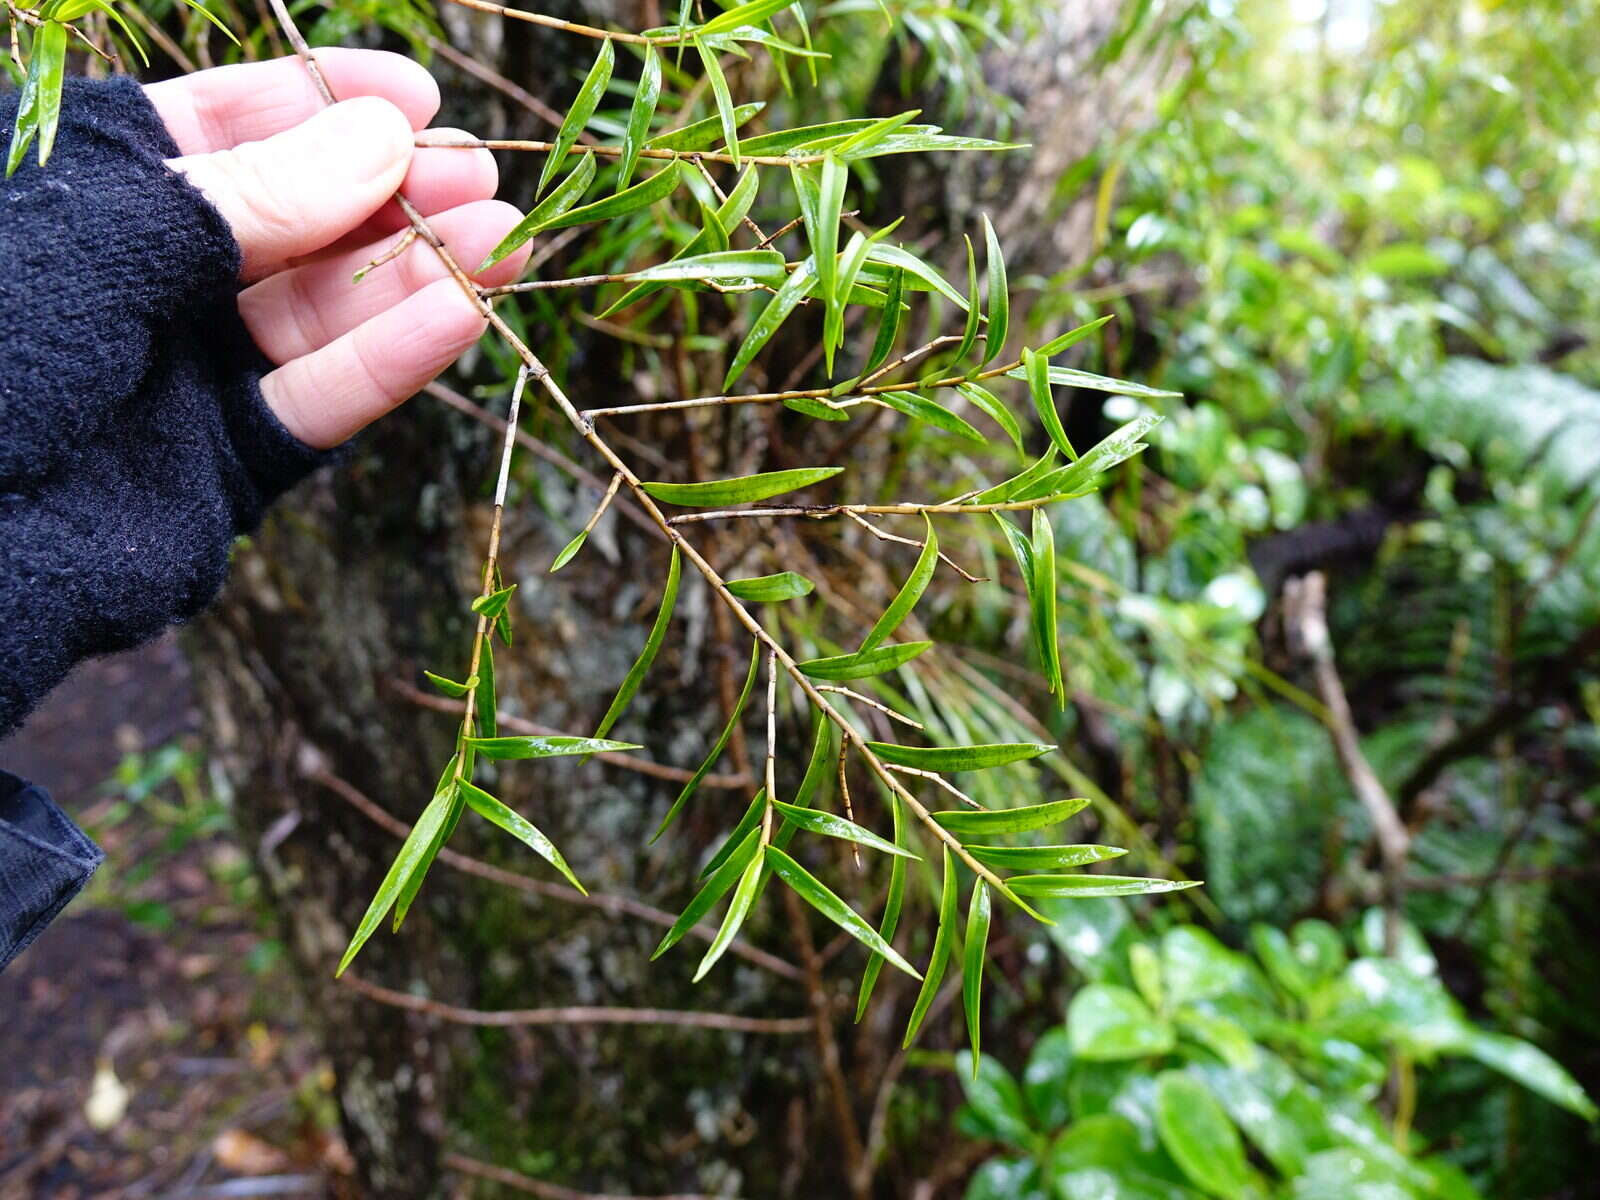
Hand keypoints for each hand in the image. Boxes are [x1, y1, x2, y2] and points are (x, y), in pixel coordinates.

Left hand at [147, 50, 531, 448]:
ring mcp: (189, 373)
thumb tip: (381, 135)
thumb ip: (252, 194)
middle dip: (393, 194)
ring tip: (504, 242)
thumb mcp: (108, 236)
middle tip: (478, 176)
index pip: (216, 128)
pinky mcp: (223, 460)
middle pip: (294, 223)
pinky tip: (461, 315)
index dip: (318, 102)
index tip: (413, 94)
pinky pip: (318, 402)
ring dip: (418, 274)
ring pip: (323, 312)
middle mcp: (146, 278)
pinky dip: (391, 361)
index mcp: (89, 197)